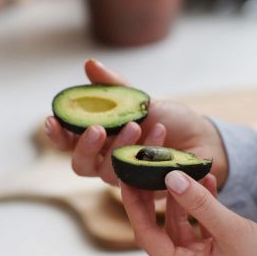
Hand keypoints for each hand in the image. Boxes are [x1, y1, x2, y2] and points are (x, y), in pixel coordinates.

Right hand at [45, 59, 228, 186]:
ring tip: (138, 124)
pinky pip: (137, 177)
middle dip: (85, 147)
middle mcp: (106, 161)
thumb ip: (113, 88)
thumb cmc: (170, 121)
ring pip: (107, 173)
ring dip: (120, 147)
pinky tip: (159, 135)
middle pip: (80, 164)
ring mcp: (124, 178)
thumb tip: (89, 64)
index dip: (56, 134)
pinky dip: (146, 153)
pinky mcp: (145, 190)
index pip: (67, 142)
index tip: (51, 120)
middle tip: (97, 128)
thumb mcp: (140, 99)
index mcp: (99, 140)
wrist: (204, 139)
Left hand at [121, 171, 256, 255]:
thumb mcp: (230, 229)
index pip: (145, 233)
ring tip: (185, 169)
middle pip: (157, 228)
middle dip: (152, 199)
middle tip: (146, 170)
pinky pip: (196, 229)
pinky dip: (199, 209)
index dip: (134, 205)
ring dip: (182, 199)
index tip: (126, 179)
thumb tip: (171, 177)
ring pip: (178, 225)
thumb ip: (199, 203)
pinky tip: (207, 183)